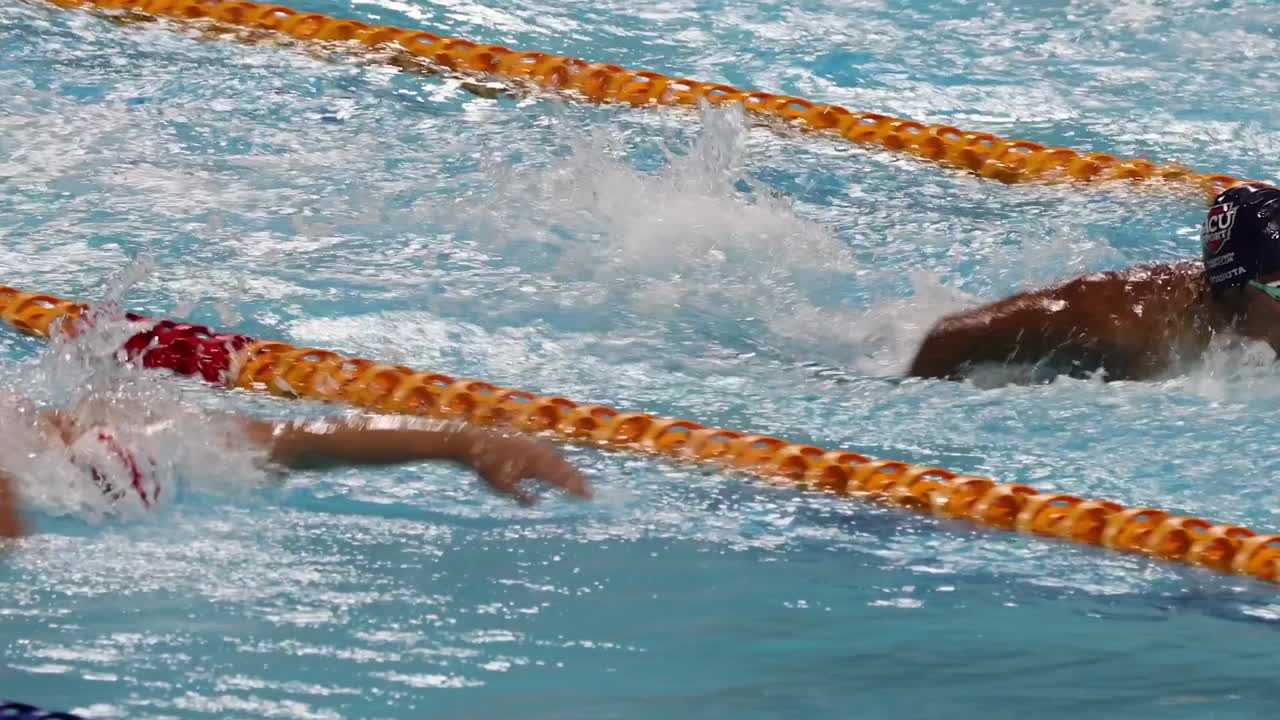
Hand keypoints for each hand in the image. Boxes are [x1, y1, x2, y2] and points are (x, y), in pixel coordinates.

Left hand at [462, 431, 591, 505]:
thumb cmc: (486, 466)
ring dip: (568, 469)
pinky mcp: (528, 439)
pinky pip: (548, 450)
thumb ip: (521, 495)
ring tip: (577, 479)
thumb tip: (536, 502)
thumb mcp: (502, 486)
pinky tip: (556, 464)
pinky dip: (556, 460)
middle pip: (563, 466)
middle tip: (589, 490)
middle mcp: (538, 452)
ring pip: (557, 457)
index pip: (561, 477)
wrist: (474, 441)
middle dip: (577, 479)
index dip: (576, 487)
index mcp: (535, 464)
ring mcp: (534, 444)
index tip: (588, 496)